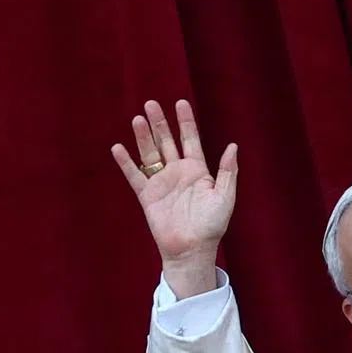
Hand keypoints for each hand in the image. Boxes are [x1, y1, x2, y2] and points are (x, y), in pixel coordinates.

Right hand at [111, 100, 237, 297]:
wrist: (192, 250)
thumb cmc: (212, 226)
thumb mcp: (225, 197)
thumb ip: (228, 171)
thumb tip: (233, 146)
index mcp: (197, 170)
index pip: (190, 139)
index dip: (186, 121)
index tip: (180, 103)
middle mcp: (178, 172)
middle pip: (167, 141)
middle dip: (160, 123)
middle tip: (151, 104)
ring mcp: (161, 183)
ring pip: (150, 154)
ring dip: (144, 137)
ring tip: (138, 119)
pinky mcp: (147, 196)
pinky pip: (135, 176)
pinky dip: (126, 163)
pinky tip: (118, 148)